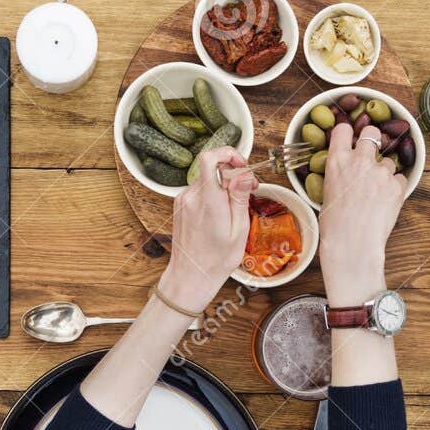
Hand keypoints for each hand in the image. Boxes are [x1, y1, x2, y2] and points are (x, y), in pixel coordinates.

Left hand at [161, 146, 255, 308]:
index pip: (209, 158)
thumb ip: (239, 198)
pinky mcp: (180, 205)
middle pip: (213, 168)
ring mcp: (183, 200)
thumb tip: (243, 173)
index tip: (241, 164)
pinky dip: (212, 195)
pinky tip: (220, 214)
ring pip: (207, 180)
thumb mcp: (238, 230)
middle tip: (249, 190)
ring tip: (234, 208)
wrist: (190, 276)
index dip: (227, 153)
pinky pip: (199, 191)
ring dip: (223, 186)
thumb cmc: (216, 259)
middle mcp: (191, 196)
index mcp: (208, 201)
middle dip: (233, 174)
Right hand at [318, 123, 405, 303]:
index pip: (343, 129)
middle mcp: (359, 160)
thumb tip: (344, 172)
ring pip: (387, 161)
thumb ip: (338, 175)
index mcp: (337, 160)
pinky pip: (399, 179)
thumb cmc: (333, 225)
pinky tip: (386, 202)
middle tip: (371, 153)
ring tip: (376, 193)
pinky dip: (394, 187)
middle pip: (371, 132)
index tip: (350, 137)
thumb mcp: (327, 193)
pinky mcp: (397, 186)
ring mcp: (380, 172)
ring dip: (384, 171)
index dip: (348, 132)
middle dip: (372, 139)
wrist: (352, 244)